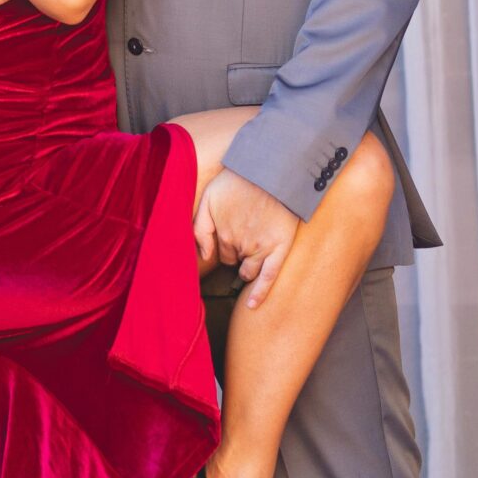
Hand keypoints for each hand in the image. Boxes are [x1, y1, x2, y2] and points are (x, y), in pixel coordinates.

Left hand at [194, 169, 300, 309]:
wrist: (271, 170)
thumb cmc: (238, 181)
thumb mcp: (209, 197)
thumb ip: (199, 227)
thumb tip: (202, 256)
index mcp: (222, 233)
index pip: (220, 253)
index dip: (225, 245)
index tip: (233, 232)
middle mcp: (240, 245)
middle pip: (234, 261)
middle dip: (237, 253)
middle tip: (247, 232)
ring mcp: (260, 249)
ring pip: (249, 270)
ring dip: (247, 267)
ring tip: (255, 247)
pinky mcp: (279, 249)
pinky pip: (268, 278)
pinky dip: (259, 294)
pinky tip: (253, 306)